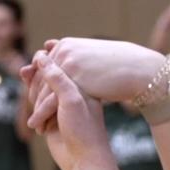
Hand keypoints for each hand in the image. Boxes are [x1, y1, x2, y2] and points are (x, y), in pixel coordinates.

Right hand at [20, 53, 111, 169]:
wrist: (84, 161)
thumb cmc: (84, 129)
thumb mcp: (71, 98)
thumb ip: (56, 77)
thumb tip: (39, 55)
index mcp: (83, 84)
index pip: (61, 63)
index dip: (46, 60)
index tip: (36, 58)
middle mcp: (73, 94)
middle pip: (47, 76)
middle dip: (36, 75)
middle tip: (25, 72)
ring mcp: (61, 106)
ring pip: (40, 91)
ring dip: (33, 91)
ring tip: (31, 96)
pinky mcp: (51, 119)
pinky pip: (37, 106)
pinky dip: (32, 106)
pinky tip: (33, 114)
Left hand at [25, 38, 166, 127]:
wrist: (137, 71)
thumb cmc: (118, 67)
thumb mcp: (91, 59)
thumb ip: (73, 56)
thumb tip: (51, 48)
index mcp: (66, 44)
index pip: (43, 68)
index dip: (38, 88)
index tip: (36, 104)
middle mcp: (63, 50)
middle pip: (40, 79)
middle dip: (34, 100)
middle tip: (32, 118)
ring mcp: (67, 63)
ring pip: (43, 90)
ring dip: (36, 109)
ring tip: (34, 125)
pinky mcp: (72, 78)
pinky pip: (51, 99)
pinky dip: (42, 113)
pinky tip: (39, 125)